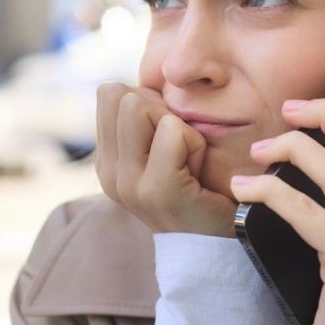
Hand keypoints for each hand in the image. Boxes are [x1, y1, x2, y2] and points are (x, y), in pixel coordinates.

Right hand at [95, 82, 237, 236]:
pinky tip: (199, 172)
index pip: (110, 93)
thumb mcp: (162, 148)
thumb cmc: (200, 186)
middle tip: (181, 149)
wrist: (218, 242)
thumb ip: (145, 117)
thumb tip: (143, 82)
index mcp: (106, 161)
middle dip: (162, 110)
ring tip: (189, 160)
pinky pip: (174, 130)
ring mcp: (129, 184)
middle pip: (124, 95)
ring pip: (142, 107)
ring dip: (178, 126)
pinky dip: (195, 142)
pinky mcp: (158, 189)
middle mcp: (108, 172)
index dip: (148, 102)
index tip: (166, 137)